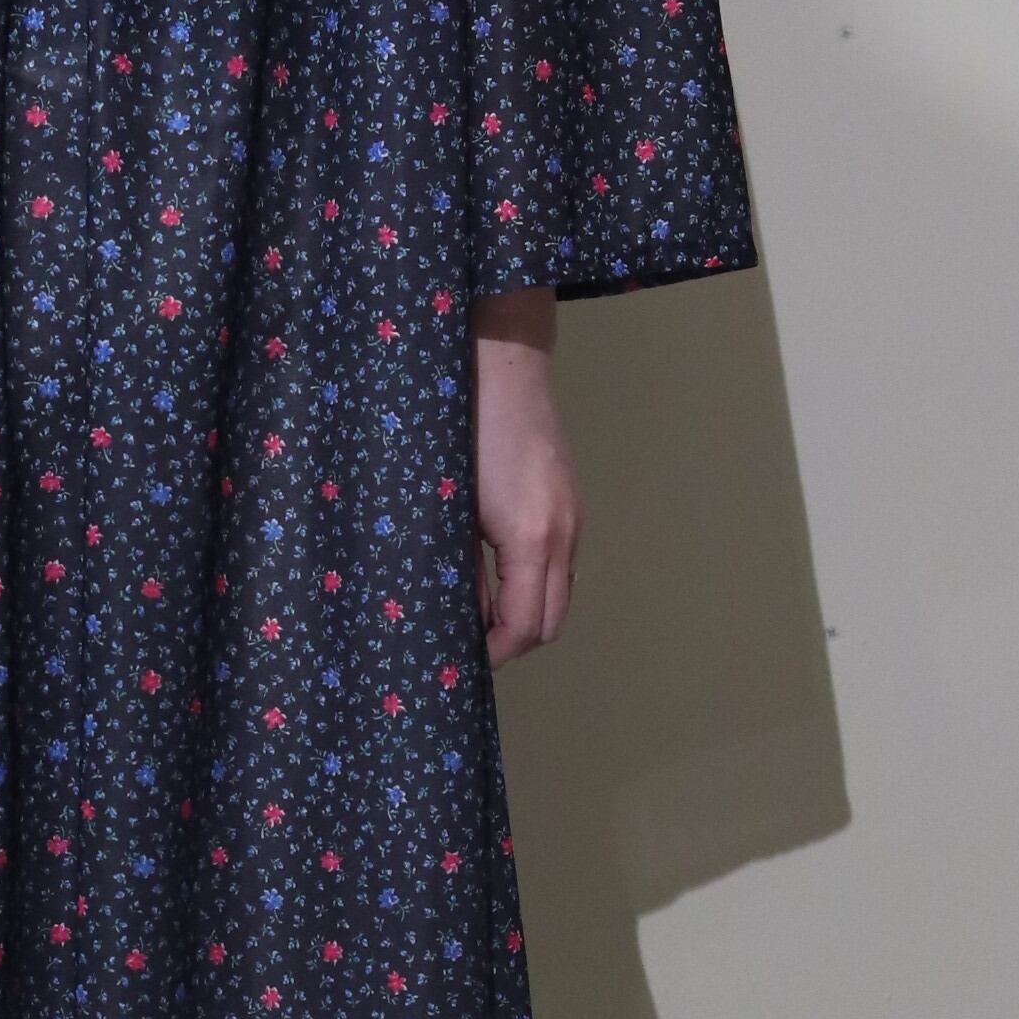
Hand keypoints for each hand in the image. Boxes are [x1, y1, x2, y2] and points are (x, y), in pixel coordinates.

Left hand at [470, 289, 579, 665]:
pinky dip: (532, 585)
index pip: (524, 628)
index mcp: (531, 536)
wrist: (500, 355)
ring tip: (474, 617)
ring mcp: (572, 515)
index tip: (455, 663)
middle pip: (549, 622)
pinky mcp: (568, 500)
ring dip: (523, 615)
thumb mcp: (446, 505)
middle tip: (463, 649)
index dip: (491, 656)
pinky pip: (558, 564)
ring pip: (558, 594)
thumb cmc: (458, 423)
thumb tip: (448, 613)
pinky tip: (493, 577)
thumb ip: (452, 564)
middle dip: (510, 644)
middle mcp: (564, 531)